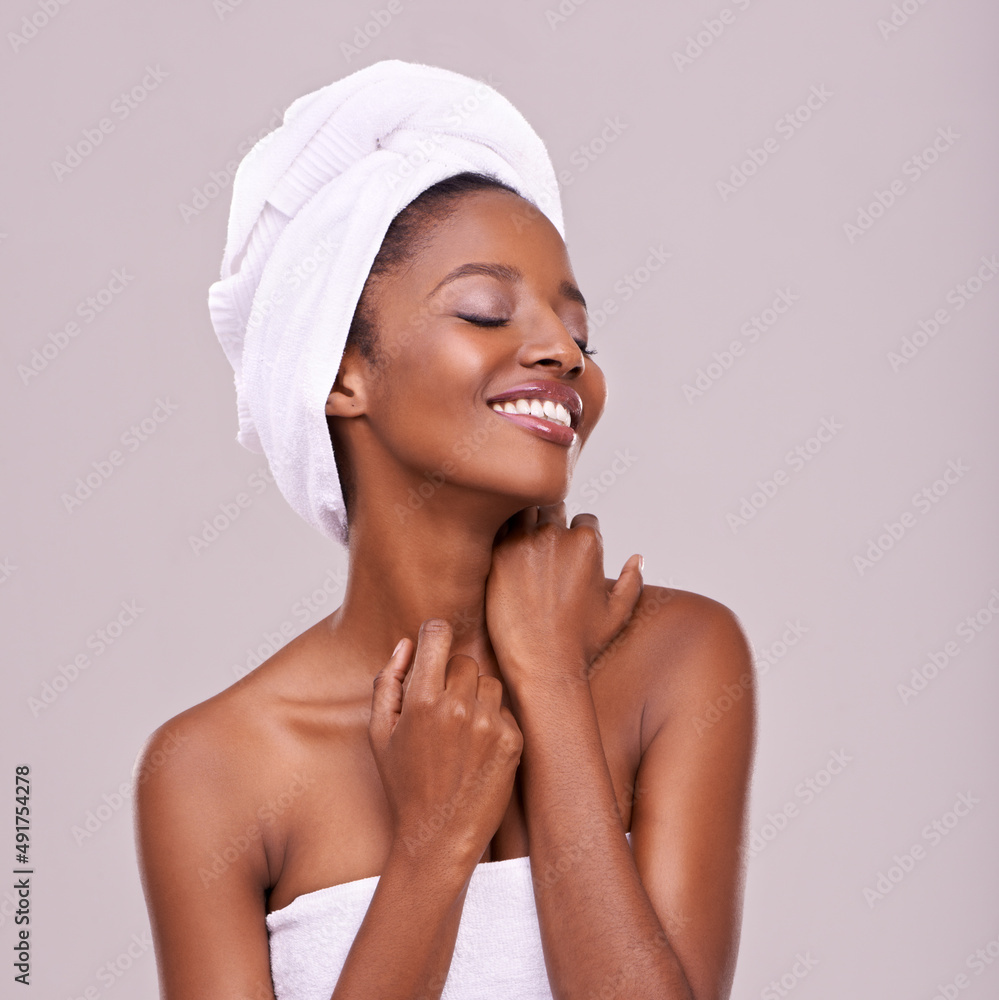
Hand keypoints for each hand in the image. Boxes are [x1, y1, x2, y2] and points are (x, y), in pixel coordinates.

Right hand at [368, 619, 523, 867]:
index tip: (434, 644)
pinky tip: (476, 750)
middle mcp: (458, 706)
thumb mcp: (380, 734)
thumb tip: (407, 644)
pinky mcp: (512, 741)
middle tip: (441, 710)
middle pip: (464, 660)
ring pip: (488, 683)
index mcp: (422, 700)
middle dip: (452, 678)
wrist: (438, 836)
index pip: (438, 634)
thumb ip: (388, 682)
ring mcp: (489, 723)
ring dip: (475, 698)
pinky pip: (505, 710)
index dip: (434, 636)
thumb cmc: (405, 784)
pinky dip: (492, 722)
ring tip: (459, 733)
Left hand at [484, 504, 643, 692]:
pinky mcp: (497, 554)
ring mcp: (524, 541)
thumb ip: (631, 581)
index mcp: (587, 542)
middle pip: (553, 508)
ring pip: (524, 511)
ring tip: (524, 548)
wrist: (542, 664)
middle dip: (552, 522)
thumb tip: (637, 558)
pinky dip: (502, 536)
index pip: (585, 519)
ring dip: (526, 523)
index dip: (580, 536)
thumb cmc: (581, 643)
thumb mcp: (617, 613)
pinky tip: (505, 556)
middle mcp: (556, 534)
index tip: (571, 555)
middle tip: (545, 550)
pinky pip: (499, 529)